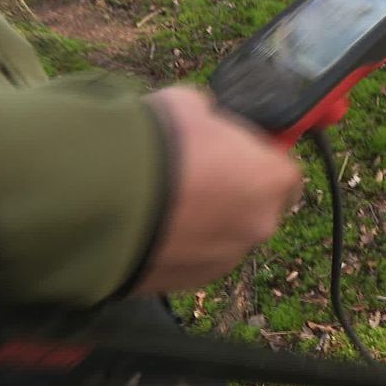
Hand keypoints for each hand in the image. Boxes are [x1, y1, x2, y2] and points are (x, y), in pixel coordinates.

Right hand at [133, 86, 301, 293]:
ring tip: (165, 200)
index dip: (264, 161)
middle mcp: (261, 224)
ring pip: (227, 236)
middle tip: (198, 175)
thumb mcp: (189, 104)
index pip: (288, 174)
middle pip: (259, 208)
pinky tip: (151, 224)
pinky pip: (196, 258)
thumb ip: (212, 118)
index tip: (242, 154)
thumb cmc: (154, 142)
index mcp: (272, 179)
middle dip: (236, 193)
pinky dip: (182, 244)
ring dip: (207, 222)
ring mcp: (227, 258)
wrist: (98, 195)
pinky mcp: (192, 280)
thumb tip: (207, 118)